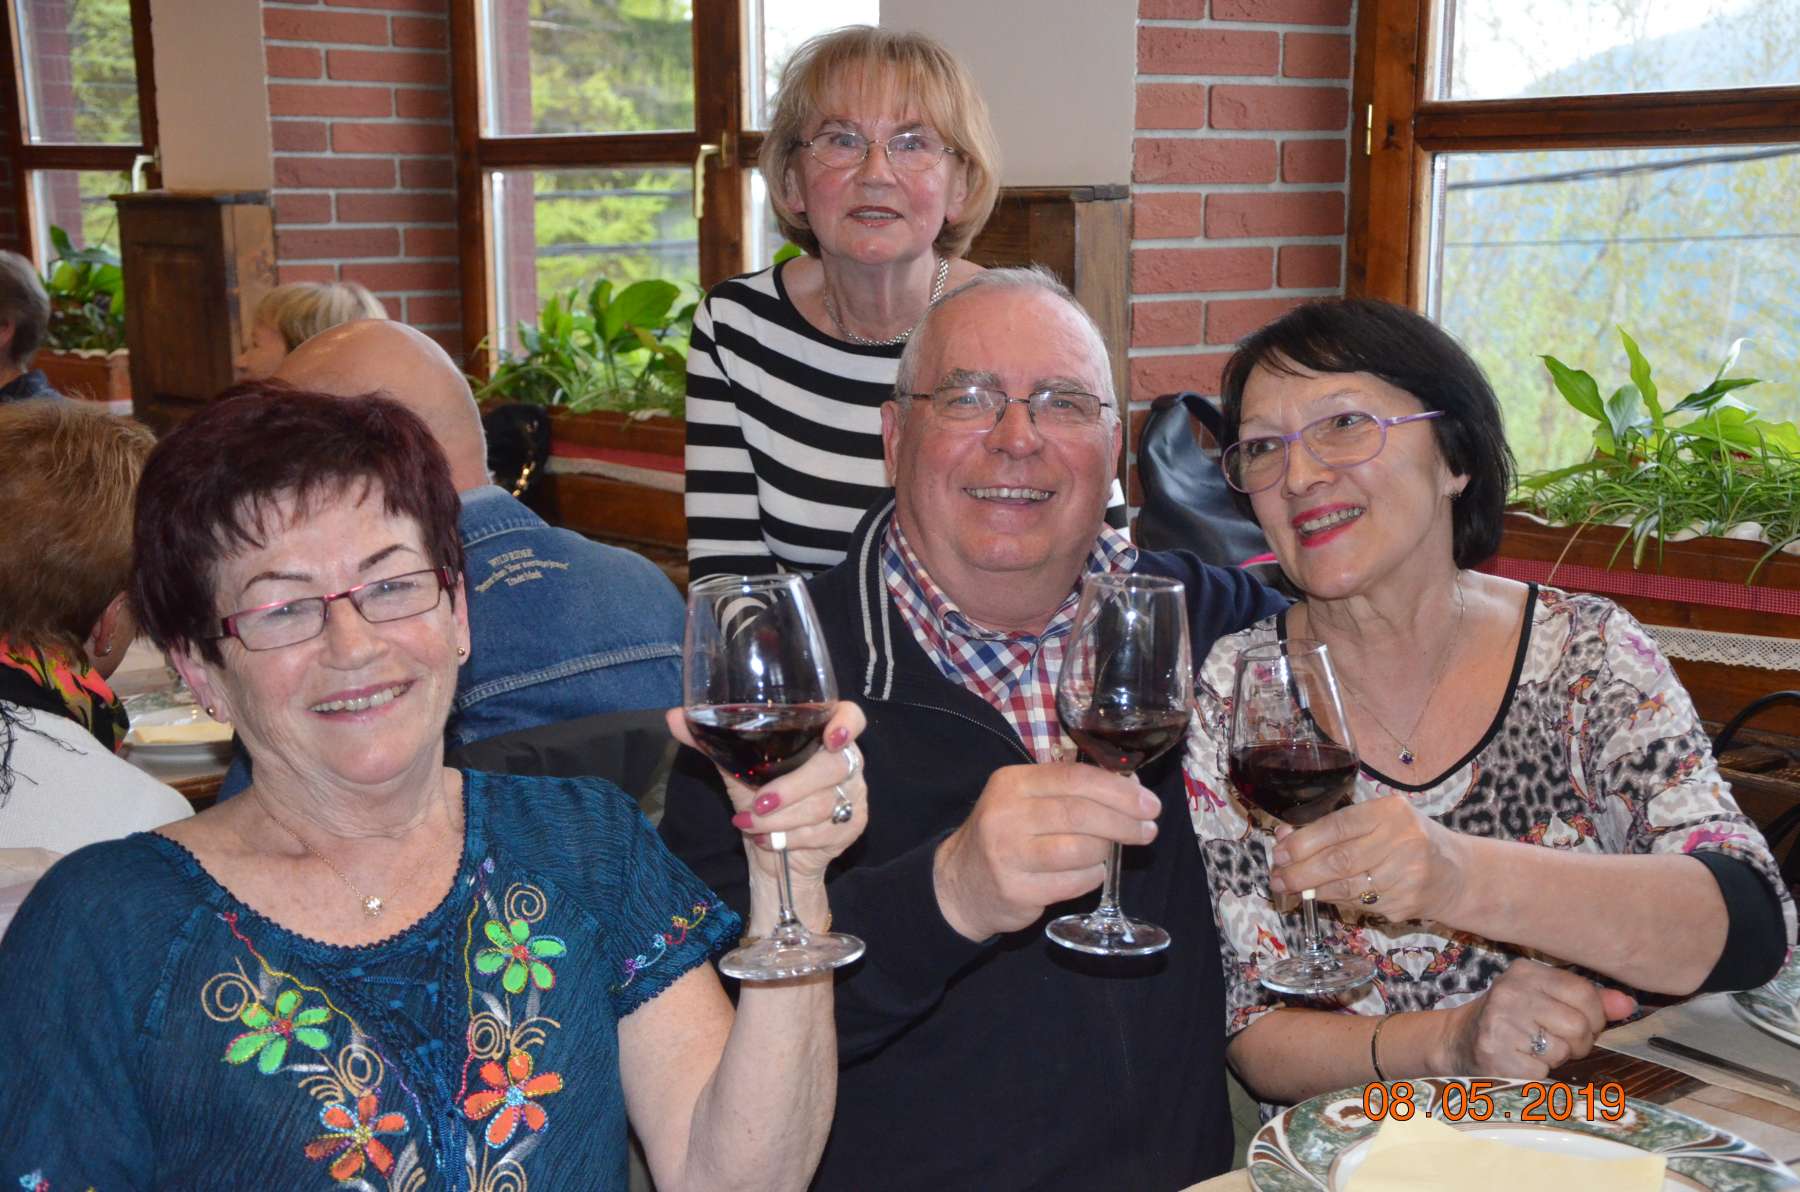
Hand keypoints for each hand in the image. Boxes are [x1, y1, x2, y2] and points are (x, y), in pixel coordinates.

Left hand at [665, 703, 867, 885]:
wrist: (774, 850)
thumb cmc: (761, 798)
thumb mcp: (737, 769)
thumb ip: (712, 742)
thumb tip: (675, 717)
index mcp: (822, 736)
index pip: (851, 717)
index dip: (846, 724)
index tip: (830, 738)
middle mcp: (846, 762)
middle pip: (833, 767)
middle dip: (792, 788)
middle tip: (758, 803)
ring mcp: (854, 795)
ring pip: (824, 804)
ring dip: (781, 819)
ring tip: (750, 823)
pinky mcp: (852, 826)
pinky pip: (824, 831)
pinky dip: (789, 838)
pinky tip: (768, 840)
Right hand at [932, 763, 1161, 942]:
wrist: (959, 883)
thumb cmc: (1006, 835)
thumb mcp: (1024, 800)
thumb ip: (1068, 791)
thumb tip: (1130, 788)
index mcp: (1012, 782)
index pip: (1074, 778)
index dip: (1118, 790)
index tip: (1148, 803)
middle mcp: (1006, 814)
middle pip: (1079, 813)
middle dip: (1123, 822)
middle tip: (1148, 829)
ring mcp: (1008, 854)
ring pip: (1080, 850)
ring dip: (1107, 850)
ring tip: (1112, 850)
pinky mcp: (1016, 889)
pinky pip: (1073, 882)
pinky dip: (1092, 876)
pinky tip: (1091, 871)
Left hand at [1269, 794, 1467, 921]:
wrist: (1458, 874)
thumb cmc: (1409, 840)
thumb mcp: (1381, 820)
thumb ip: (1336, 827)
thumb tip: (1285, 837)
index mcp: (1393, 812)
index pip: (1339, 826)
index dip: (1304, 841)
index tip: (1280, 852)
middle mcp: (1404, 841)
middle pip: (1339, 860)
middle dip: (1301, 871)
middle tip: (1277, 877)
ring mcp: (1407, 876)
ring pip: (1346, 887)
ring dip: (1312, 890)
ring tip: (1290, 888)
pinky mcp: (1406, 904)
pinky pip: (1359, 904)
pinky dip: (1334, 901)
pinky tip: (1320, 896)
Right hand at [1437, 959, 1637, 1078]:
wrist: (1458, 1042)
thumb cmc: (1511, 1020)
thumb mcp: (1545, 999)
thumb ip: (1589, 1000)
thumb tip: (1628, 1005)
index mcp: (1525, 972)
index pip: (1584, 993)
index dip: (1594, 1017)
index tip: (1580, 1024)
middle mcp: (1511, 992)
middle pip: (1579, 1025)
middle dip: (1578, 1042)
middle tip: (1556, 1041)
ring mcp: (1500, 1022)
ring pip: (1563, 1050)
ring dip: (1556, 1058)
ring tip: (1534, 1050)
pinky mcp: (1496, 1053)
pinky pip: (1544, 1071)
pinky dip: (1538, 1074)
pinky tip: (1520, 1062)